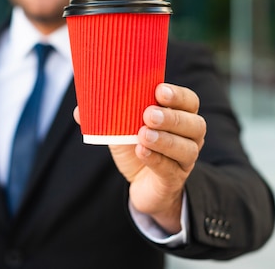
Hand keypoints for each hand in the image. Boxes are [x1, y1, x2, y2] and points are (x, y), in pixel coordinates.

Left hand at [74, 83, 205, 233]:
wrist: (142, 184)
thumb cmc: (136, 146)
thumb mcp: (121, 128)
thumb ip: (105, 116)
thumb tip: (79, 109)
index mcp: (181, 115)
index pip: (189, 101)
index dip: (177, 95)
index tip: (159, 90)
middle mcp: (190, 136)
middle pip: (194, 124)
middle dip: (171, 117)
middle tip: (148, 114)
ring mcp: (185, 159)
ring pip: (187, 148)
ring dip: (165, 140)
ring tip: (143, 135)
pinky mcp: (174, 179)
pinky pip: (170, 169)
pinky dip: (155, 159)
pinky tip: (141, 151)